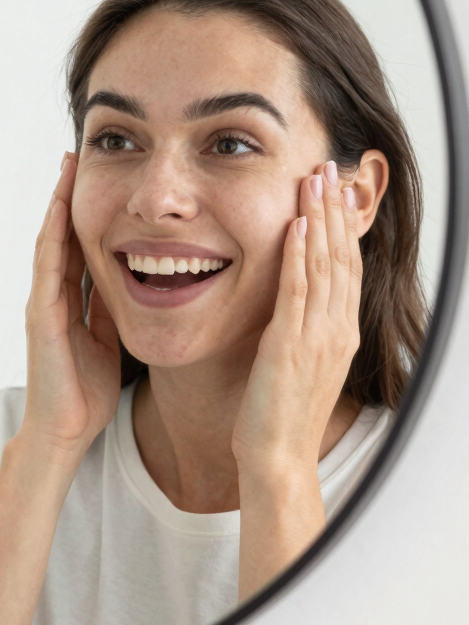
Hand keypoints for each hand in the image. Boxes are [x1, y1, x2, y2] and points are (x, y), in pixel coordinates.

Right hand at [19, 152, 120, 469]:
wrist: (64, 432)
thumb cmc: (87, 392)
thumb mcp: (110, 340)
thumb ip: (112, 310)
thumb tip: (135, 281)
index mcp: (72, 302)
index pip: (81, 245)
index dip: (92, 210)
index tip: (105, 176)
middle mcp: (53, 295)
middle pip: (63, 233)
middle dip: (70, 194)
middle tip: (80, 153)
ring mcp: (43, 303)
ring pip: (51, 240)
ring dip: (58, 201)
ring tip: (67, 164)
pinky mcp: (41, 315)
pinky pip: (48, 265)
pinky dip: (53, 233)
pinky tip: (60, 205)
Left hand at [232, 160, 360, 474]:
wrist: (278, 457)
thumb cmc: (280, 415)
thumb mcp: (298, 365)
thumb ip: (301, 330)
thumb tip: (291, 303)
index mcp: (338, 333)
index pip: (345, 266)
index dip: (341, 225)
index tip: (334, 190)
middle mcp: (336, 330)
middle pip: (341, 256)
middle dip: (334, 209)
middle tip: (328, 167)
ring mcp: (317, 337)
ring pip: (324, 265)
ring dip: (318, 219)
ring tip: (314, 180)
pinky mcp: (291, 345)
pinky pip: (297, 292)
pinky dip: (297, 255)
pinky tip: (294, 225)